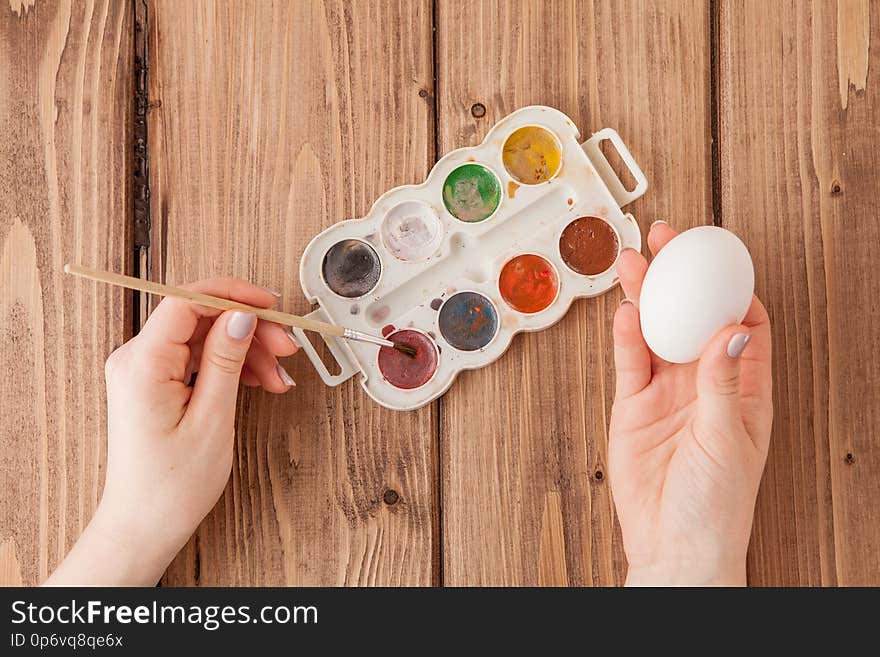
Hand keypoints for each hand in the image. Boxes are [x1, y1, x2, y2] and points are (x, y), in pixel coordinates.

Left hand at [45, 278, 298, 585]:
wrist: (145, 525)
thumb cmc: (172, 485)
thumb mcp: (212, 419)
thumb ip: (226, 360)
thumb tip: (241, 315)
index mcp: (143, 363)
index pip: (186, 300)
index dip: (232, 295)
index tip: (270, 306)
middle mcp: (137, 359)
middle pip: (201, 318)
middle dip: (249, 328)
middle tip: (287, 348)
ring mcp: (145, 371)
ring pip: (205, 338)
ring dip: (246, 351)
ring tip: (277, 377)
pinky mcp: (156, 383)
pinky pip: (198, 358)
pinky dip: (231, 366)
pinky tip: (259, 381)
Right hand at [609, 222, 772, 585]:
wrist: (673, 545)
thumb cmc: (717, 504)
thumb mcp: (730, 439)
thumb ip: (724, 381)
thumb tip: (730, 329)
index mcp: (744, 388)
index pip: (744, 324)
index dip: (733, 289)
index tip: (721, 259)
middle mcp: (704, 382)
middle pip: (693, 316)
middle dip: (682, 278)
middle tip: (668, 241)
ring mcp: (666, 392)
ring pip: (656, 331)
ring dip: (647, 297)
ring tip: (634, 262)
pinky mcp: (633, 405)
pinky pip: (629, 362)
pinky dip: (625, 337)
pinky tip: (624, 312)